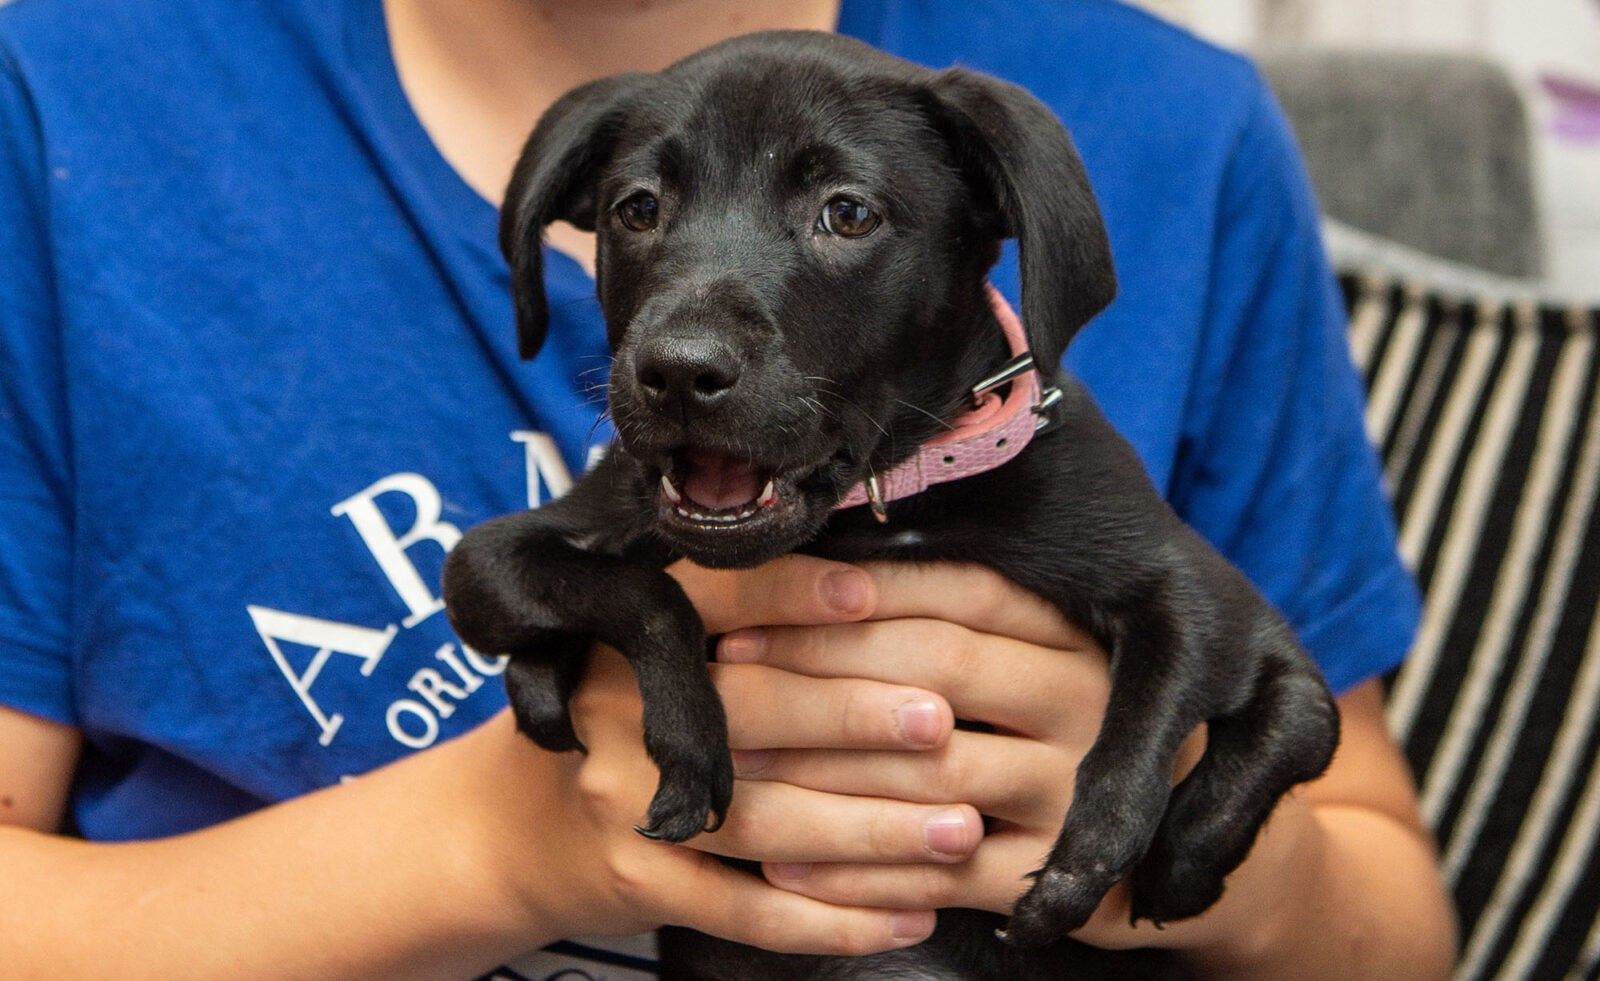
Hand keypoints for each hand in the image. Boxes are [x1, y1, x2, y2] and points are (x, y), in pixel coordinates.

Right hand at [461, 556, 940, 956]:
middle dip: (855, 718)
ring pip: (763, 819)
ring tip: (959, 830)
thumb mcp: (637, 649)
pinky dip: (833, 918)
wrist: (503, 828)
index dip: (791, 594)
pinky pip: (747, 909)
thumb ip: (728, 619)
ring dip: (871, 831)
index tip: (873, 594)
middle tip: (943, 721)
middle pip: (750, 711)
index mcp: (626, 634)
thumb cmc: (608, 718)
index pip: (712, 599)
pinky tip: (908, 915)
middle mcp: (618, 711)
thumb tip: (873, 584)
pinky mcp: (638, 882)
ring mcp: (623, 802)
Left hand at [685, 560, 1312, 953]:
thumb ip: (977, 611)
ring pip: (926, 775)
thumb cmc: (1098, 728)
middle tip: (719, 674)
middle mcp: (1088, 698)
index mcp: (1079, 629)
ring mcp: (1079, 792)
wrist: (1224, 847)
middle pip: (932, 669)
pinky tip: (780, 870)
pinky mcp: (1065, 882)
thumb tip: (845, 532)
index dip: (852, 592)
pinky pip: (940, 877)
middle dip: (815, 672)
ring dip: (815, 775)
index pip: (956, 590)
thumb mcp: (1058, 653)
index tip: (756, 597)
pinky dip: (856, 874)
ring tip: (728, 765)